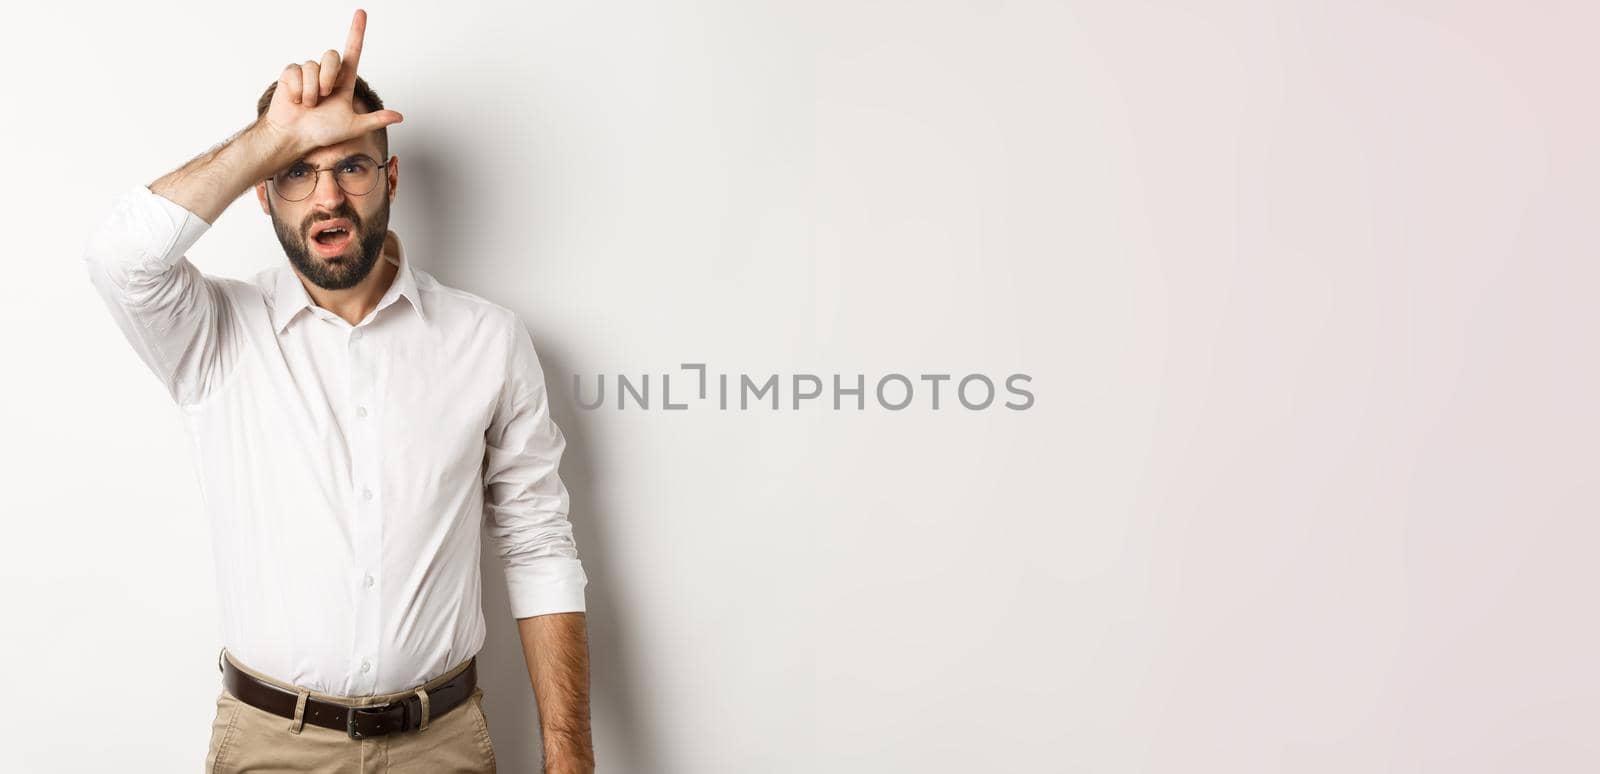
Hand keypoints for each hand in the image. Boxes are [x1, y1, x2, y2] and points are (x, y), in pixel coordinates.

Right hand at [261, 8, 402, 153]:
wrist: (296, 137)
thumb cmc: (323, 133)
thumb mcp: (353, 127)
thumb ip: (375, 120)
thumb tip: (400, 117)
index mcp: (343, 82)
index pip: (353, 52)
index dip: (357, 32)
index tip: (361, 12)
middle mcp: (326, 74)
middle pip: (332, 55)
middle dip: (328, 76)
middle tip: (325, 96)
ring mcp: (308, 73)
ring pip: (312, 66)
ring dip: (311, 90)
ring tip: (309, 104)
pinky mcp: (291, 74)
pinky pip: (295, 72)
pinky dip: (297, 90)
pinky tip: (296, 100)